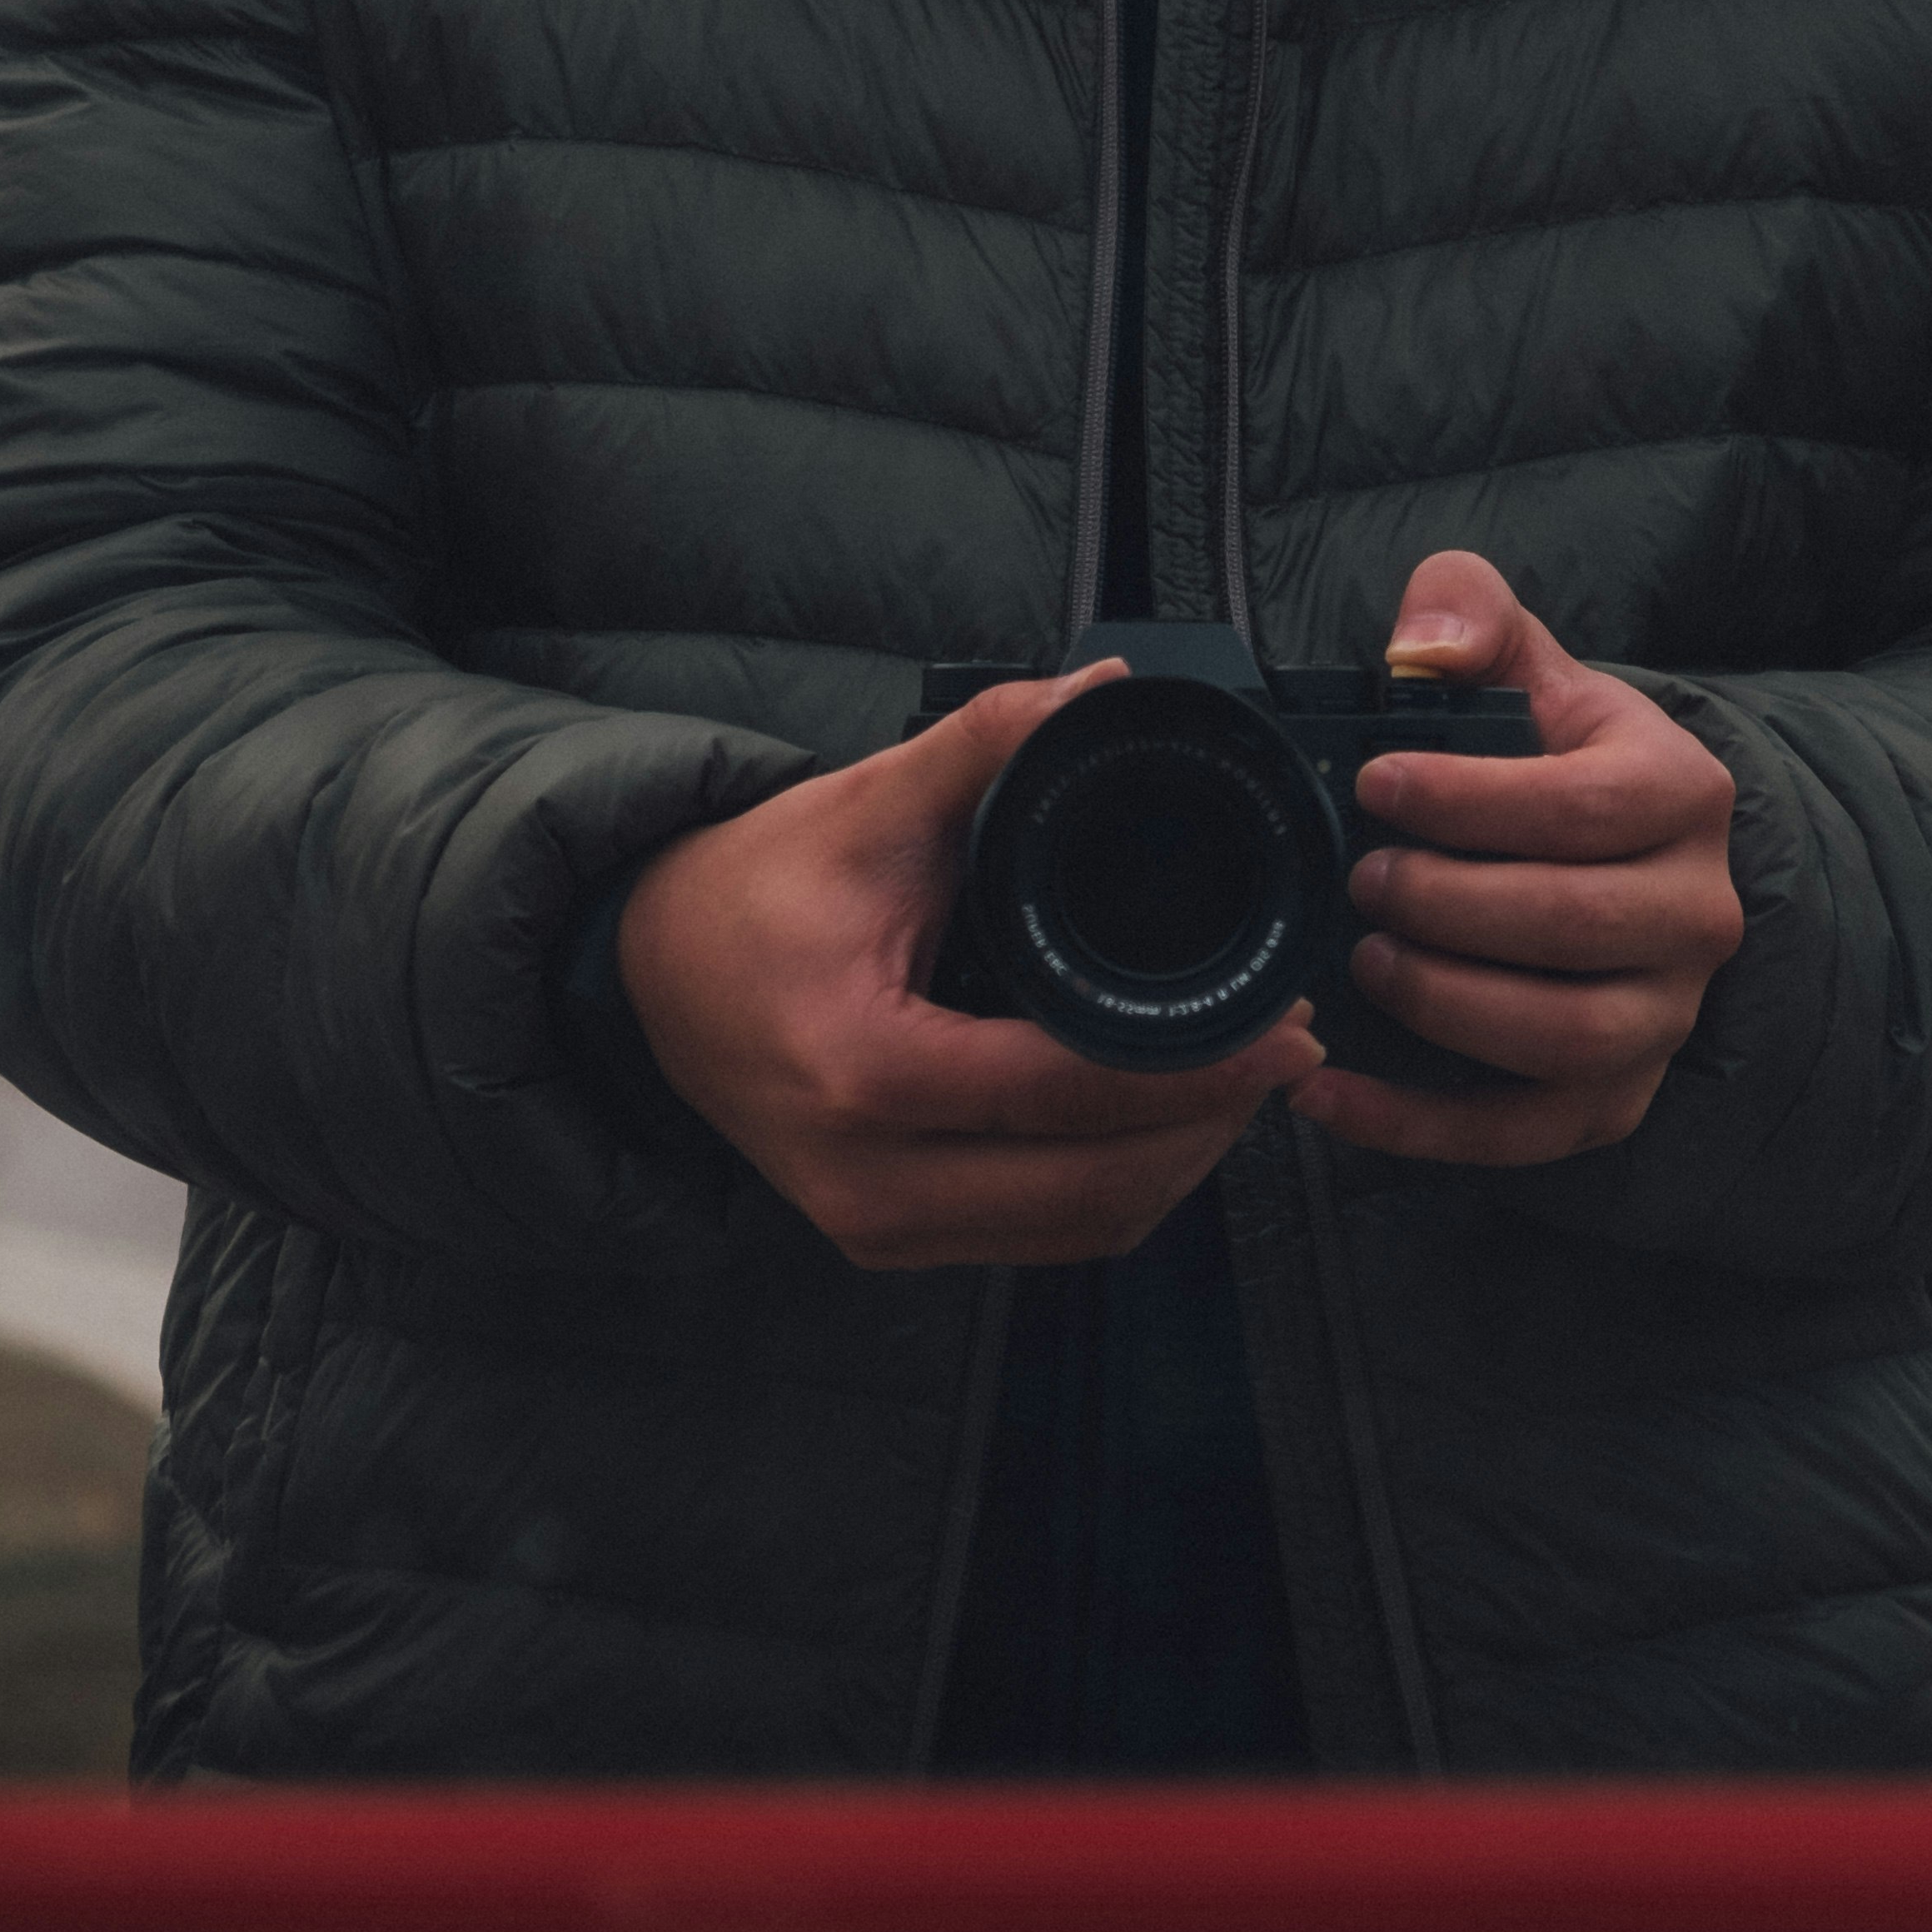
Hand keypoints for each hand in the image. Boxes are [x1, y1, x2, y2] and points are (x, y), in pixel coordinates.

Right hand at [616, 664, 1322, 1269]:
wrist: (644, 973)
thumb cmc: (755, 888)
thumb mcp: (867, 805)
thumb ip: (987, 742)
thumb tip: (1107, 688)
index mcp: (861, 1068)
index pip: (1064, 1093)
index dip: (1194, 1067)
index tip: (1281, 1024)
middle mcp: (864, 1173)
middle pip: (1090, 1187)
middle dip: (1210, 1123)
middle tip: (1287, 1050)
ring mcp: (871, 1225)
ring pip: (1077, 1231)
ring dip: (1178, 1167)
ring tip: (1244, 1083)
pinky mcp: (883, 1241)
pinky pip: (1036, 1243)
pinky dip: (1118, 1193)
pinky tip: (1169, 1127)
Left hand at [1292, 550, 1743, 1165]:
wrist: (1616, 853)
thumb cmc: (1551, 753)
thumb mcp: (1523, 662)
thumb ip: (1467, 610)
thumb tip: (1420, 646)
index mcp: (1680, 793)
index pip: (1585, 807)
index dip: (1469, 801)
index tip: (1373, 784)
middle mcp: (1696, 913)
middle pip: (1573, 925)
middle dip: (1448, 905)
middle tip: (1362, 879)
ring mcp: (1663, 1016)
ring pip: (1564, 1038)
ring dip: (1447, 1005)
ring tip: (1365, 960)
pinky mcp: (1612, 1098)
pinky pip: (1522, 1134)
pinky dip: (1416, 1128)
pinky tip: (1324, 1093)